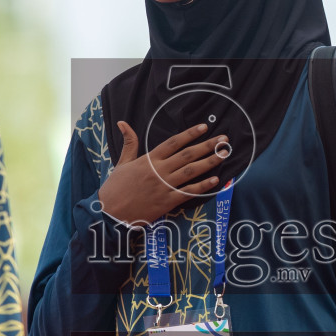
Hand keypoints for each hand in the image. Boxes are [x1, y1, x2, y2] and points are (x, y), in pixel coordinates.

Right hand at [97, 121, 226, 226]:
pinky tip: (216, 180)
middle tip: (224, 139)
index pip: (173, 143)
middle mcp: (159, 171)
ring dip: (210, 162)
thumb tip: (123, 122)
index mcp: (149, 160)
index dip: (190, 134)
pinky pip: (188, 192)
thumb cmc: (116, 187)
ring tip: (224, 154)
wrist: (110, 213)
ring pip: (191, 171)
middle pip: (187, 155)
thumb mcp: (122, 162)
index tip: (204, 127)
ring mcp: (164, 186)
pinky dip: (203, 186)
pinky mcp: (167, 202)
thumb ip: (129, 143)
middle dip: (207, 146)